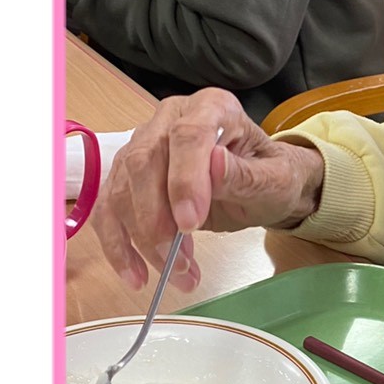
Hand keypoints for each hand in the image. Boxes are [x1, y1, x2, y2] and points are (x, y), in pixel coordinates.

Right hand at [90, 89, 325, 294]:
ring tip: (177, 274)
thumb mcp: (275, 180)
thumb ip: (246, 174)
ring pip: (122, 191)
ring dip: (142, 240)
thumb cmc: (272, 177)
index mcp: (212, 107)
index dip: (184, 180)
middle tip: (179, 260)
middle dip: (156, 219)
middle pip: (144, 162)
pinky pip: (109, 210)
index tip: (191, 223)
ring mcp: (143, 145)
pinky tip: (137, 276)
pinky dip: (118, 246)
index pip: (188, 135)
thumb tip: (214, 164)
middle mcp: (170, 119)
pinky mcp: (128, 177)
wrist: (264, 186)